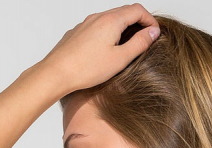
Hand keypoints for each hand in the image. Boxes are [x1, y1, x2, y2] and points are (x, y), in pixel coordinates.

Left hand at [40, 4, 159, 93]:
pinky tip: (107, 50)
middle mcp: (98, 17)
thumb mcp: (120, 59)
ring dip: (123, 28)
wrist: (57, 72)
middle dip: (138, 23)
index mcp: (111, 20)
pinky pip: (97, 27)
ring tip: (127, 46)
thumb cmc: (86, 68)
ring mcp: (86, 23)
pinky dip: (109, 32)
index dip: (150, 20)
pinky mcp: (78, 32)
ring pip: (110, 19)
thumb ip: (139, 44)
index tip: (155, 34)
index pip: (138, 10)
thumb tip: (153, 33)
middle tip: (145, 39)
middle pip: (124, 12)